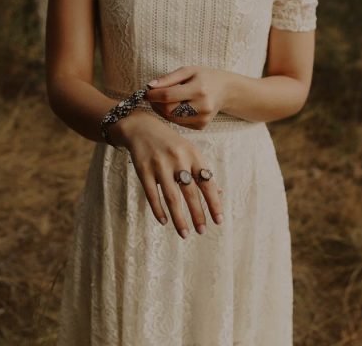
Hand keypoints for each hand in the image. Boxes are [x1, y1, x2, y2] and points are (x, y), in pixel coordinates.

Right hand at [109, 110, 224, 238]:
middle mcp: (178, 159)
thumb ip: (203, 172)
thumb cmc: (171, 143)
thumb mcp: (190, 152)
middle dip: (198, 214)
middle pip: (191, 193)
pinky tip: (164, 221)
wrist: (142, 127)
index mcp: (194, 155)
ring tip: (185, 234)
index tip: (219, 221)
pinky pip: (152, 195)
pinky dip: (158, 210)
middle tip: (202, 231)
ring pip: (172, 197)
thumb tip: (220, 193)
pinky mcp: (143, 170)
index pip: (208, 183)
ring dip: (179, 218)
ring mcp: (160, 165)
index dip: (214, 203)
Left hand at [144, 66, 232, 129]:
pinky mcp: (201, 126)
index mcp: (199, 89)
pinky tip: (174, 107)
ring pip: (172, 118)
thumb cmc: (205, 77)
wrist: (225, 90)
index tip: (145, 92)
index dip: (153, 95)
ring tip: (161, 101)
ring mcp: (202, 119)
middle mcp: (202, 106)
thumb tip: (149, 86)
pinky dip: (172, 115)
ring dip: (161, 110)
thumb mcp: (188, 71)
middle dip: (156, 104)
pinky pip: (179, 123)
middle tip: (152, 97)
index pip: (168, 96)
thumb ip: (168, 78)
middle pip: (168, 110)